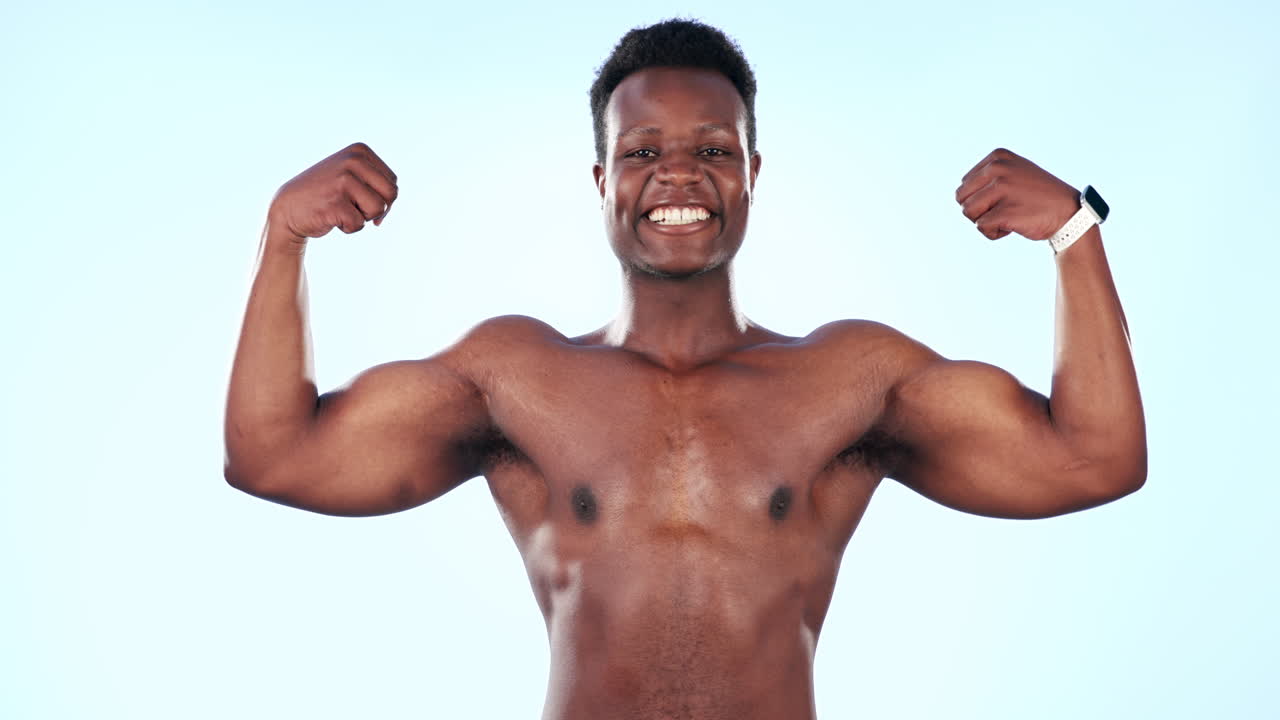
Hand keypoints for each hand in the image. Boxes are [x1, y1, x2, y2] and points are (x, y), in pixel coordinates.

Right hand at [267, 142, 398, 243]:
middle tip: (355, 208)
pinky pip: (359, 224)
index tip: (363, 201)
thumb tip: (391, 201)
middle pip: (391, 195)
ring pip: (378, 209)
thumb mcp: (353, 177)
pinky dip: (349, 227)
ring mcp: (343, 180)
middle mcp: (353, 160)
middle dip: (377, 209)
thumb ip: (377, 182)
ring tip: (341, 209)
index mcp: (360, 151)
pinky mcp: (335, 201)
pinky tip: (331, 217)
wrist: (289, 208)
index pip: (393, 182)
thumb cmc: (327, 195)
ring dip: (362, 218)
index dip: (384, 199)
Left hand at [955, 148, 1079, 240]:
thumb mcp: (1014, 173)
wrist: (1069, 213)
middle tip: (1002, 210)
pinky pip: (981, 227)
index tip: (1004, 198)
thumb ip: (987, 176)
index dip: (980, 198)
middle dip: (978, 210)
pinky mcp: (1005, 211)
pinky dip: (994, 233)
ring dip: (985, 221)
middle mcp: (998, 168)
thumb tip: (958, 194)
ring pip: (968, 212)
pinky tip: (1013, 227)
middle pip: (961, 198)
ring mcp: (1002, 188)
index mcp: (997, 157)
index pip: (965, 184)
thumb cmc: (1037, 197)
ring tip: (1008, 216)